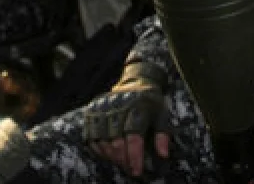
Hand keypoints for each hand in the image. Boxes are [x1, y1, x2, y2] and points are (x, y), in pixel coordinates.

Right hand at [84, 62, 170, 176]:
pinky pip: (90, 135)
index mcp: (138, 105)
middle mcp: (118, 103)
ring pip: (101, 139)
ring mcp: (103, 106)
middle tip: (129, 169)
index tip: (137, 171)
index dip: (134, 156)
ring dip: (110, 156)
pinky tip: (108, 154)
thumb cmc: (151, 105)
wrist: (135, 83)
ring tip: (120, 162)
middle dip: (122, 159)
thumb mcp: (163, 115)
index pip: (134, 135)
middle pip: (115, 140)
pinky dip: (98, 149)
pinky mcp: (92, 109)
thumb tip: (163, 155)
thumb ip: (163, 134)